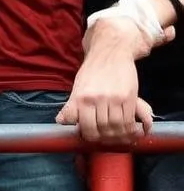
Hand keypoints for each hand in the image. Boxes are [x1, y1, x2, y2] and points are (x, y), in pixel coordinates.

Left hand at [56, 19, 153, 143]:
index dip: (89, 136)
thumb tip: (60, 121)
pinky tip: (129, 130)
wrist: (110, 52)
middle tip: (106, 138)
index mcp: (81, 96)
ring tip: (117, 136)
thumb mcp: (78, 85)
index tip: (91, 136)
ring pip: (116, 128)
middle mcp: (96, 99)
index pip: (85, 127)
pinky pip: (129, 121)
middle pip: (102, 130)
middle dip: (104, 138)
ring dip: (118, 136)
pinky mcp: (128, 98)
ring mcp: (113, 99)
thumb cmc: (93, 70)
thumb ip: (71, 105)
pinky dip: (130, 130)